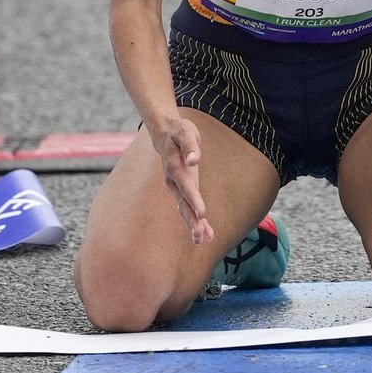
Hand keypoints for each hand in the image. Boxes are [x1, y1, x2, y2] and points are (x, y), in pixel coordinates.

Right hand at [154, 118, 213, 245]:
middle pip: (183, 203)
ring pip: (184, 209)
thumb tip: (194, 159)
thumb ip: (190, 146)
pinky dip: (195, 221)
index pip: (185, 185)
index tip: (202, 214)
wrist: (166, 134)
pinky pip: (187, 208)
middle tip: (200, 236)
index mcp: (175, 166)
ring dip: (192, 225)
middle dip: (191, 220)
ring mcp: (176, 187)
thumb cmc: (178, 131)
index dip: (194, 199)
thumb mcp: (185, 132)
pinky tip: (206, 235)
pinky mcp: (182, 190)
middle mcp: (173, 180)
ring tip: (201, 241)